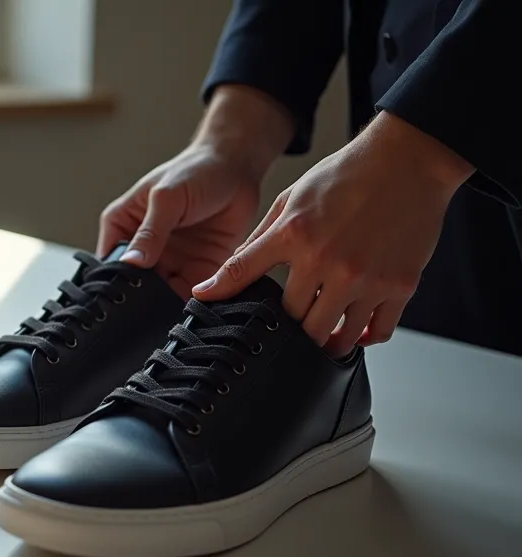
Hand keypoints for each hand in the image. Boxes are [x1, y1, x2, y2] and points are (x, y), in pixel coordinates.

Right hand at [99, 85, 293, 297]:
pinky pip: (191, 293)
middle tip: (149, 310)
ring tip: (172, 312)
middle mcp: (144, 247)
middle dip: (142, 298)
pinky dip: (194, 301)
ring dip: (166, 304)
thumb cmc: (196, 170)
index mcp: (123, 226)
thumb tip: (131, 263)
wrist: (238, 166)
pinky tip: (195, 305)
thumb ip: (149, 233)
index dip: (115, 281)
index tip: (121, 299)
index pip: (111, 261)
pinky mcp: (198, 268)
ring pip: (161, 294)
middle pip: (135, 283)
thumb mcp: (167, 198)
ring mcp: (170, 260)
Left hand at [193, 111, 474, 355]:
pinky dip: (364, 337)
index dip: (220, 293)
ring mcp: (365, 277)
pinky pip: (378, 331)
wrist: (407, 161)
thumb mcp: (292, 199)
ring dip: (325, 340)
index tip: (206, 304)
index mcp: (295, 235)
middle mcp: (327, 261)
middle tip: (287, 326)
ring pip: (335, 336)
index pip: (243, 273)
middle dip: (287, 326)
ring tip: (320, 336)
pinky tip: (355, 329)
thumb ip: (262, 237)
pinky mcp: (399, 285)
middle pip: (293, 320)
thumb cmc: (347, 176)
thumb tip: (231, 268)